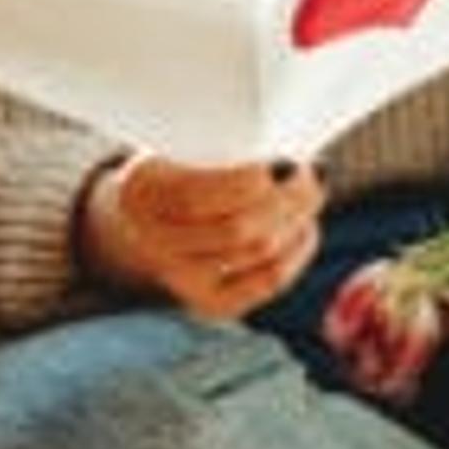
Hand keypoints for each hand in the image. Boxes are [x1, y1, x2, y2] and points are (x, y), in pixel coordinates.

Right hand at [80, 154, 325, 320]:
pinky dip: (297, 251)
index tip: (279, 160)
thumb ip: (219, 146)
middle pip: (238, 231)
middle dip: (287, 200)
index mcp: (140, 194)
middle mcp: (154, 243)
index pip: (197, 199)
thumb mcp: (178, 146)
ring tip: (309, 193)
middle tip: (307, 174)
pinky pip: (268, 281)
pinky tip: (303, 227)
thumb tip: (283, 151)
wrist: (143, 222)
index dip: (249, 182)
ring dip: (298, 219)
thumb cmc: (176, 171)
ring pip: (260, 254)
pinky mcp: (210, 303)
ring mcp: (181, 279)